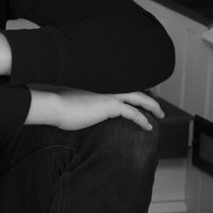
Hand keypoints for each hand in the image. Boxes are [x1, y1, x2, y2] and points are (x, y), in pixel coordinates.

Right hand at [27, 87, 162, 130]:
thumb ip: (82, 103)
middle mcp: (106, 87)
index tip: (139, 99)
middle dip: (147, 98)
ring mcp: (109, 95)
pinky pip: (134, 113)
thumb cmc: (57, 106)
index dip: (133, 93)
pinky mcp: (110, 106)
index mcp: (98, 86)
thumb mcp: (72, 103)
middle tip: (156, 106)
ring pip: (139, 98)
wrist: (53, 104)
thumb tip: (80, 111)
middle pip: (134, 90)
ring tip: (159, 115)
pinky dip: (143, 120)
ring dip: (152, 107)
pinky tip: (148, 127)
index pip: (121, 87)